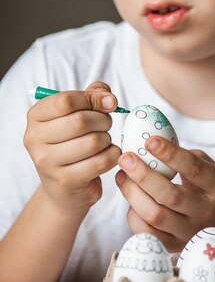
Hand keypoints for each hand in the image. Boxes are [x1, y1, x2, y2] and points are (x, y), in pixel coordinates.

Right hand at [24, 81, 120, 213]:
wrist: (64, 186)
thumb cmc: (72, 142)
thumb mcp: (78, 112)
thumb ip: (93, 95)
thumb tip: (109, 99)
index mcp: (36, 116)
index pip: (66, 100)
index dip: (93, 99)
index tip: (108, 103)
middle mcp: (35, 139)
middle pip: (81, 121)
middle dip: (103, 121)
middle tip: (105, 125)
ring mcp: (47, 162)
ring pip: (93, 142)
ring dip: (107, 139)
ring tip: (103, 142)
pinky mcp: (65, 181)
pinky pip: (101, 162)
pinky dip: (112, 155)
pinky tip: (108, 155)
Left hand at [116, 137, 214, 251]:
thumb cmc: (211, 190)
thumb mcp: (210, 168)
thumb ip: (185, 156)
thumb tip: (151, 143)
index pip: (193, 169)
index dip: (170, 154)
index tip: (150, 141)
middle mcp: (205, 212)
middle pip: (170, 196)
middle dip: (143, 175)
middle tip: (126, 158)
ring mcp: (189, 233)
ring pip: (155, 216)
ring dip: (133, 194)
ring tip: (122, 175)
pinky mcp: (174, 247)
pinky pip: (147, 234)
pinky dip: (133, 214)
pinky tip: (131, 199)